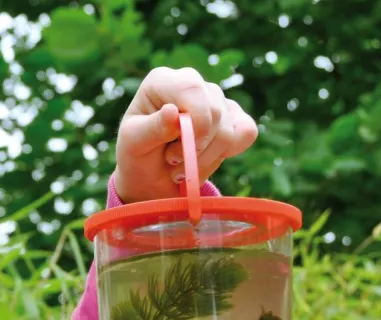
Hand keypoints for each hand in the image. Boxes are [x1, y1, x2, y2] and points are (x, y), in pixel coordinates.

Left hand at [113, 67, 257, 202]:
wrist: (151, 177)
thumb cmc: (138, 156)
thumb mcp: (133, 144)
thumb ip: (152, 128)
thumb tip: (172, 111)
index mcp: (162, 81)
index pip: (192, 89)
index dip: (196, 122)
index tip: (182, 151)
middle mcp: (191, 83)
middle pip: (215, 112)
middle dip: (196, 148)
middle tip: (172, 161)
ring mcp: (214, 98)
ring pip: (230, 130)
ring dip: (205, 159)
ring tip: (181, 166)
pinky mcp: (233, 116)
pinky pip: (247, 132)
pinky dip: (226, 154)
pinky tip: (204, 159)